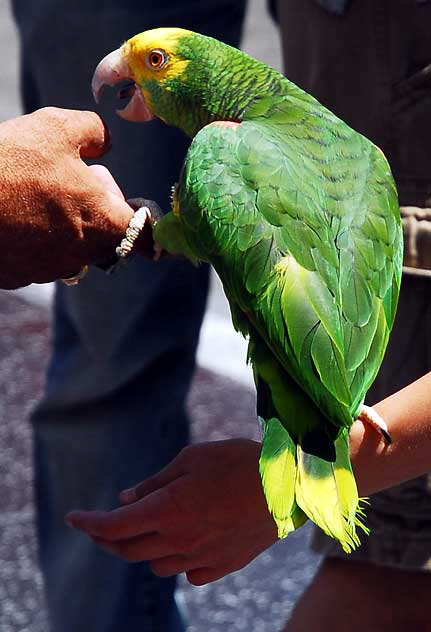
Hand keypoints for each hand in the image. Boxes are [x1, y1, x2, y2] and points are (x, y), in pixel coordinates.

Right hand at [0, 107, 132, 288]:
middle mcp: (82, 256)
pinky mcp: (19, 276)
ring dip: (62, 225)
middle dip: (94, 212)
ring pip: (71, 247)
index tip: (125, 203)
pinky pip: (38, 256)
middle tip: (66, 184)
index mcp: (103, 225)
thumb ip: (94, 132)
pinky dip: (33, 238)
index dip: (141, 220)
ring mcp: (49, 270)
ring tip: (31, 196)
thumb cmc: (10, 165)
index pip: (146, 238)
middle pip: (105, 238)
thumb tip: (104, 143)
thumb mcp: (57, 128)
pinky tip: (11, 214)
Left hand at [66, 439, 277, 584]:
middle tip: (100, 526)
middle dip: (107, 539)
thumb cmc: (237, 461)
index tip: (73, 518)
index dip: (88, 523)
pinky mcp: (223, 566)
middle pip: (128, 550)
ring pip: (156, 565)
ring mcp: (201, 558)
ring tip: (147, 528)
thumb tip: (125, 497)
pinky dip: (175, 560)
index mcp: (167, 510)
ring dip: (142, 549)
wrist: (288, 485)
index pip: (113, 526)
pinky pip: (187, 574)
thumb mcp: (191, 459)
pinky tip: (183, 543)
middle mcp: (179, 540)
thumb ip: (155, 482)